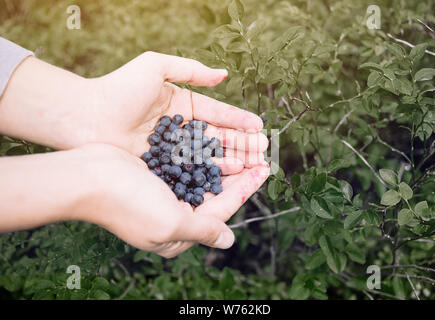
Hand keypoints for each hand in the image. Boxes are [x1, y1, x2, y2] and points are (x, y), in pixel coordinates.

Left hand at [0, 52, 267, 166]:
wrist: (87, 117)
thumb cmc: (119, 88)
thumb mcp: (156, 67)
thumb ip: (191, 69)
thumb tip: (223, 75)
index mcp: (181, 104)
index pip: (217, 114)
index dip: (238, 121)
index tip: (258, 127)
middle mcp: (180, 129)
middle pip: (217, 138)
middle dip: (241, 144)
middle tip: (263, 152)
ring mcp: (172, 150)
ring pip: (208, 156)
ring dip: (232, 161)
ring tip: (254, 166)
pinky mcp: (162, 166)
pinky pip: (192, 170)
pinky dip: (210, 175)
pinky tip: (229, 178)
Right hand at [74, 144, 269, 257]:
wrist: (87, 176)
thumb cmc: (128, 204)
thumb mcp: (171, 223)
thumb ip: (203, 231)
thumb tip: (229, 241)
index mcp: (178, 234)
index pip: (222, 211)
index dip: (245, 189)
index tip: (264, 170)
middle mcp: (173, 215)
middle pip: (215, 193)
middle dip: (239, 174)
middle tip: (261, 154)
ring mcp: (165, 194)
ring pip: (204, 177)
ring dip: (224, 161)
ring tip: (244, 146)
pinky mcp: (157, 174)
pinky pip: (188, 165)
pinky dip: (204, 154)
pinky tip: (217, 142)